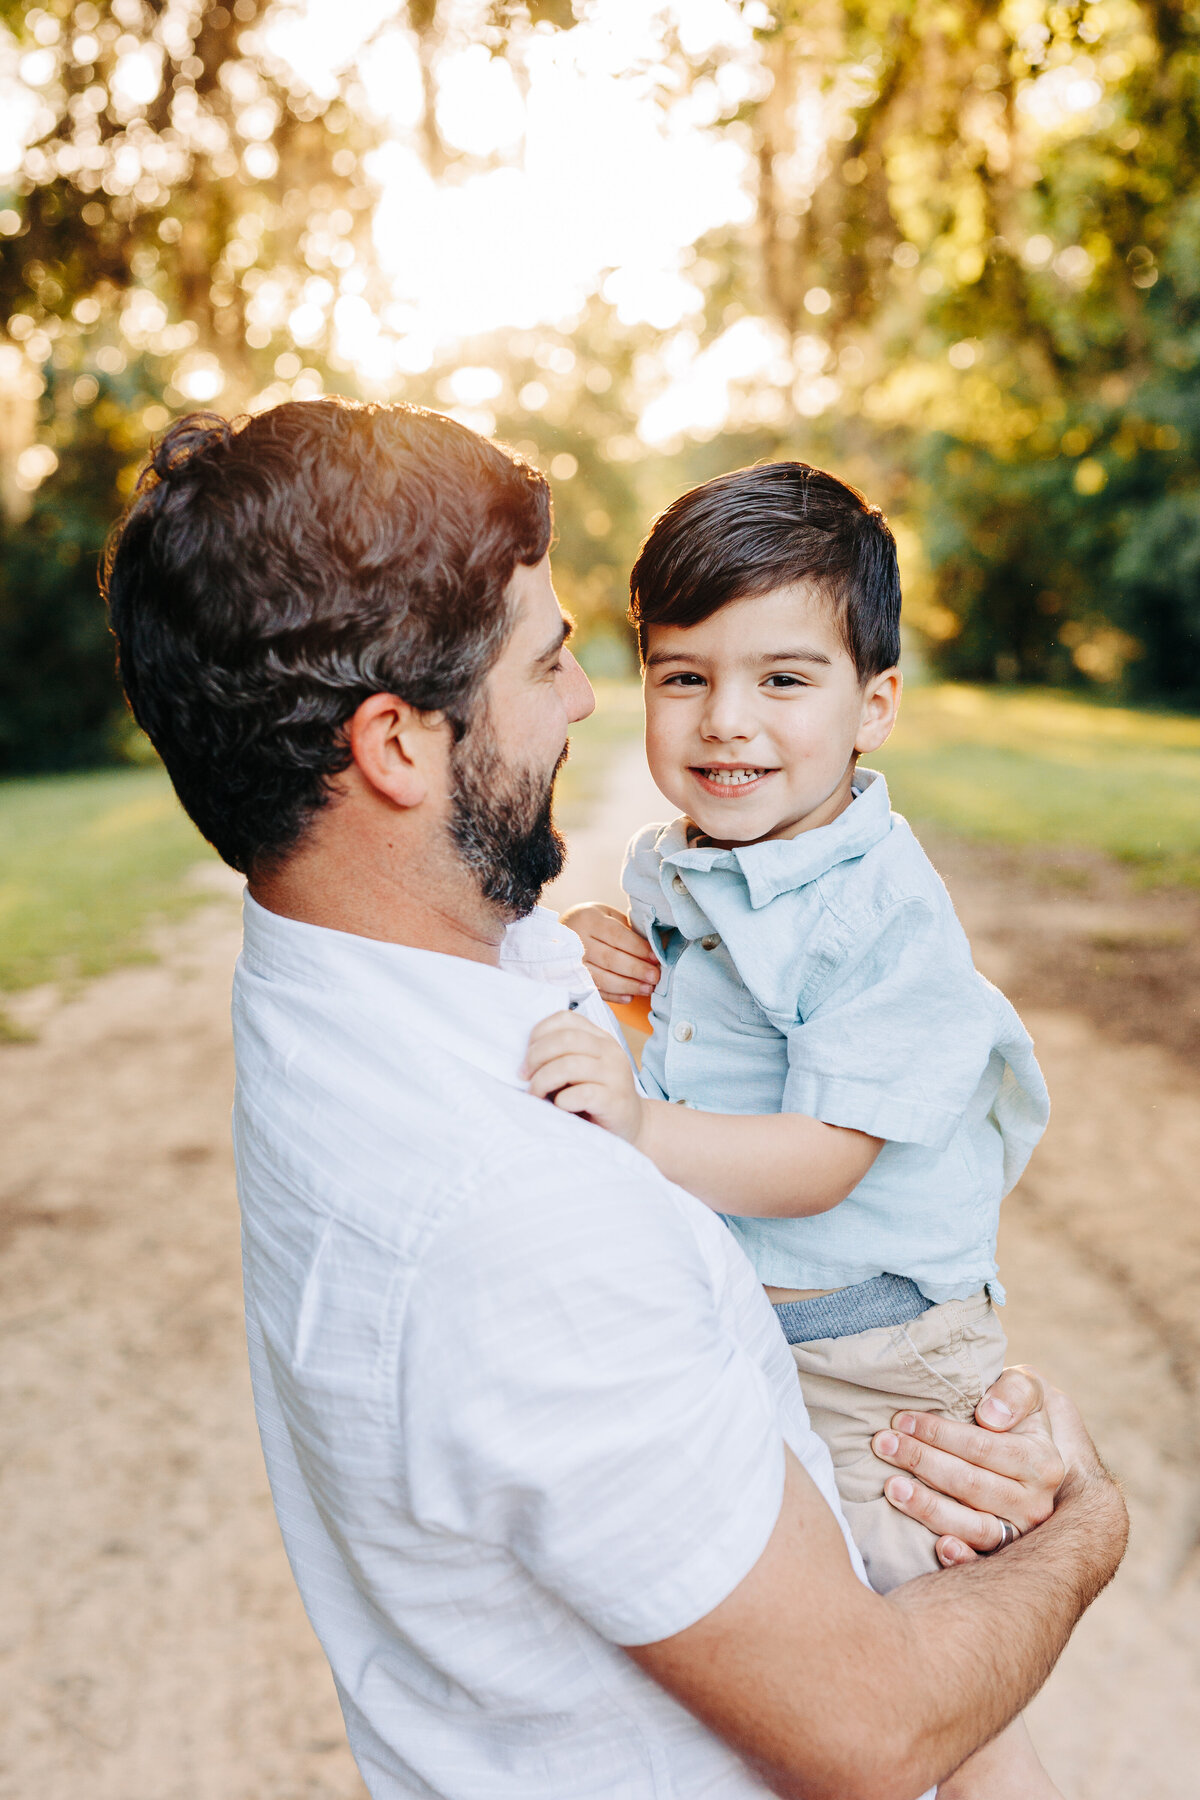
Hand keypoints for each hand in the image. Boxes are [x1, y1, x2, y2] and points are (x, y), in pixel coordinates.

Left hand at [524, 1011, 646, 1142]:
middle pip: (565, 1039)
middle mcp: (610, 1050)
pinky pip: (582, 1094)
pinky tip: (559, 1106)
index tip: (526, 1055)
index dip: (539, 1033)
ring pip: (569, 1065)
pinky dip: (562, 1100)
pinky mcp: (615, 1100)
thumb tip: (523, 1059)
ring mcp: (615, 1075)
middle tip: (524, 1077)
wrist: (632, 1125)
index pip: (565, 1018)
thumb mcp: (579, 1069)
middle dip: (535, 1057)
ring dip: (543, 1081)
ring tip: (535, 1094)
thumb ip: (561, 1055)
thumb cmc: (595, 1096)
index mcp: (600, 1037)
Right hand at [560, 902, 659, 1004]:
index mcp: (589, 920)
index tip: (655, 958)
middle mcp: (577, 941)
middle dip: (636, 969)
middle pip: (610, 958)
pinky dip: (613, 996)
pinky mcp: (571, 980)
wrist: (560, 933)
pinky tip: (629, 997)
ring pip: (602, 978)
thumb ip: (628, 930)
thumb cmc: (593, 924)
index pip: (616, 936)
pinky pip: (594, 991)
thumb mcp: (608, 916)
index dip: (638, 948)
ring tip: (647, 988)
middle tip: (655, 977)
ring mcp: (571, 963)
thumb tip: (656, 950)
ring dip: (627, 985)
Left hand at [871, 1364, 1070, 1564]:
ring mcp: (1019, 1533)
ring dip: (928, 1508)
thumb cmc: (1016, 1413)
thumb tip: (991, 1416)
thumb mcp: (1026, 1388)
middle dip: (922, 1462)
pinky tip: (938, 1548)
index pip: (983, 1448)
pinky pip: (982, 1562)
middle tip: (883, 1444)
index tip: (902, 1420)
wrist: (1035, 1451)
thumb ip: (1016, 1392)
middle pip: (971, 1485)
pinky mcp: (1002, 1555)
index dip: (940, 1434)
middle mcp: (1035, 1503)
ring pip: (974, 1526)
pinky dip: (962, 1559)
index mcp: (1042, 1462)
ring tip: (891, 1487)